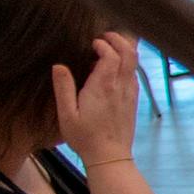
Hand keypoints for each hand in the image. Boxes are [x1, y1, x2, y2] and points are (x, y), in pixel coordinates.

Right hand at [52, 34, 138, 167]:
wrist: (110, 157)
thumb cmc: (85, 137)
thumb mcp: (66, 114)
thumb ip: (63, 88)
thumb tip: (59, 66)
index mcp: (103, 87)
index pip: (112, 55)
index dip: (103, 44)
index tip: (91, 43)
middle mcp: (121, 88)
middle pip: (130, 54)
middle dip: (119, 40)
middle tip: (104, 36)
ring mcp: (130, 94)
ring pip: (134, 64)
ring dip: (124, 51)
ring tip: (106, 49)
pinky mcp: (132, 101)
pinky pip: (133, 76)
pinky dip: (125, 65)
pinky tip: (111, 70)